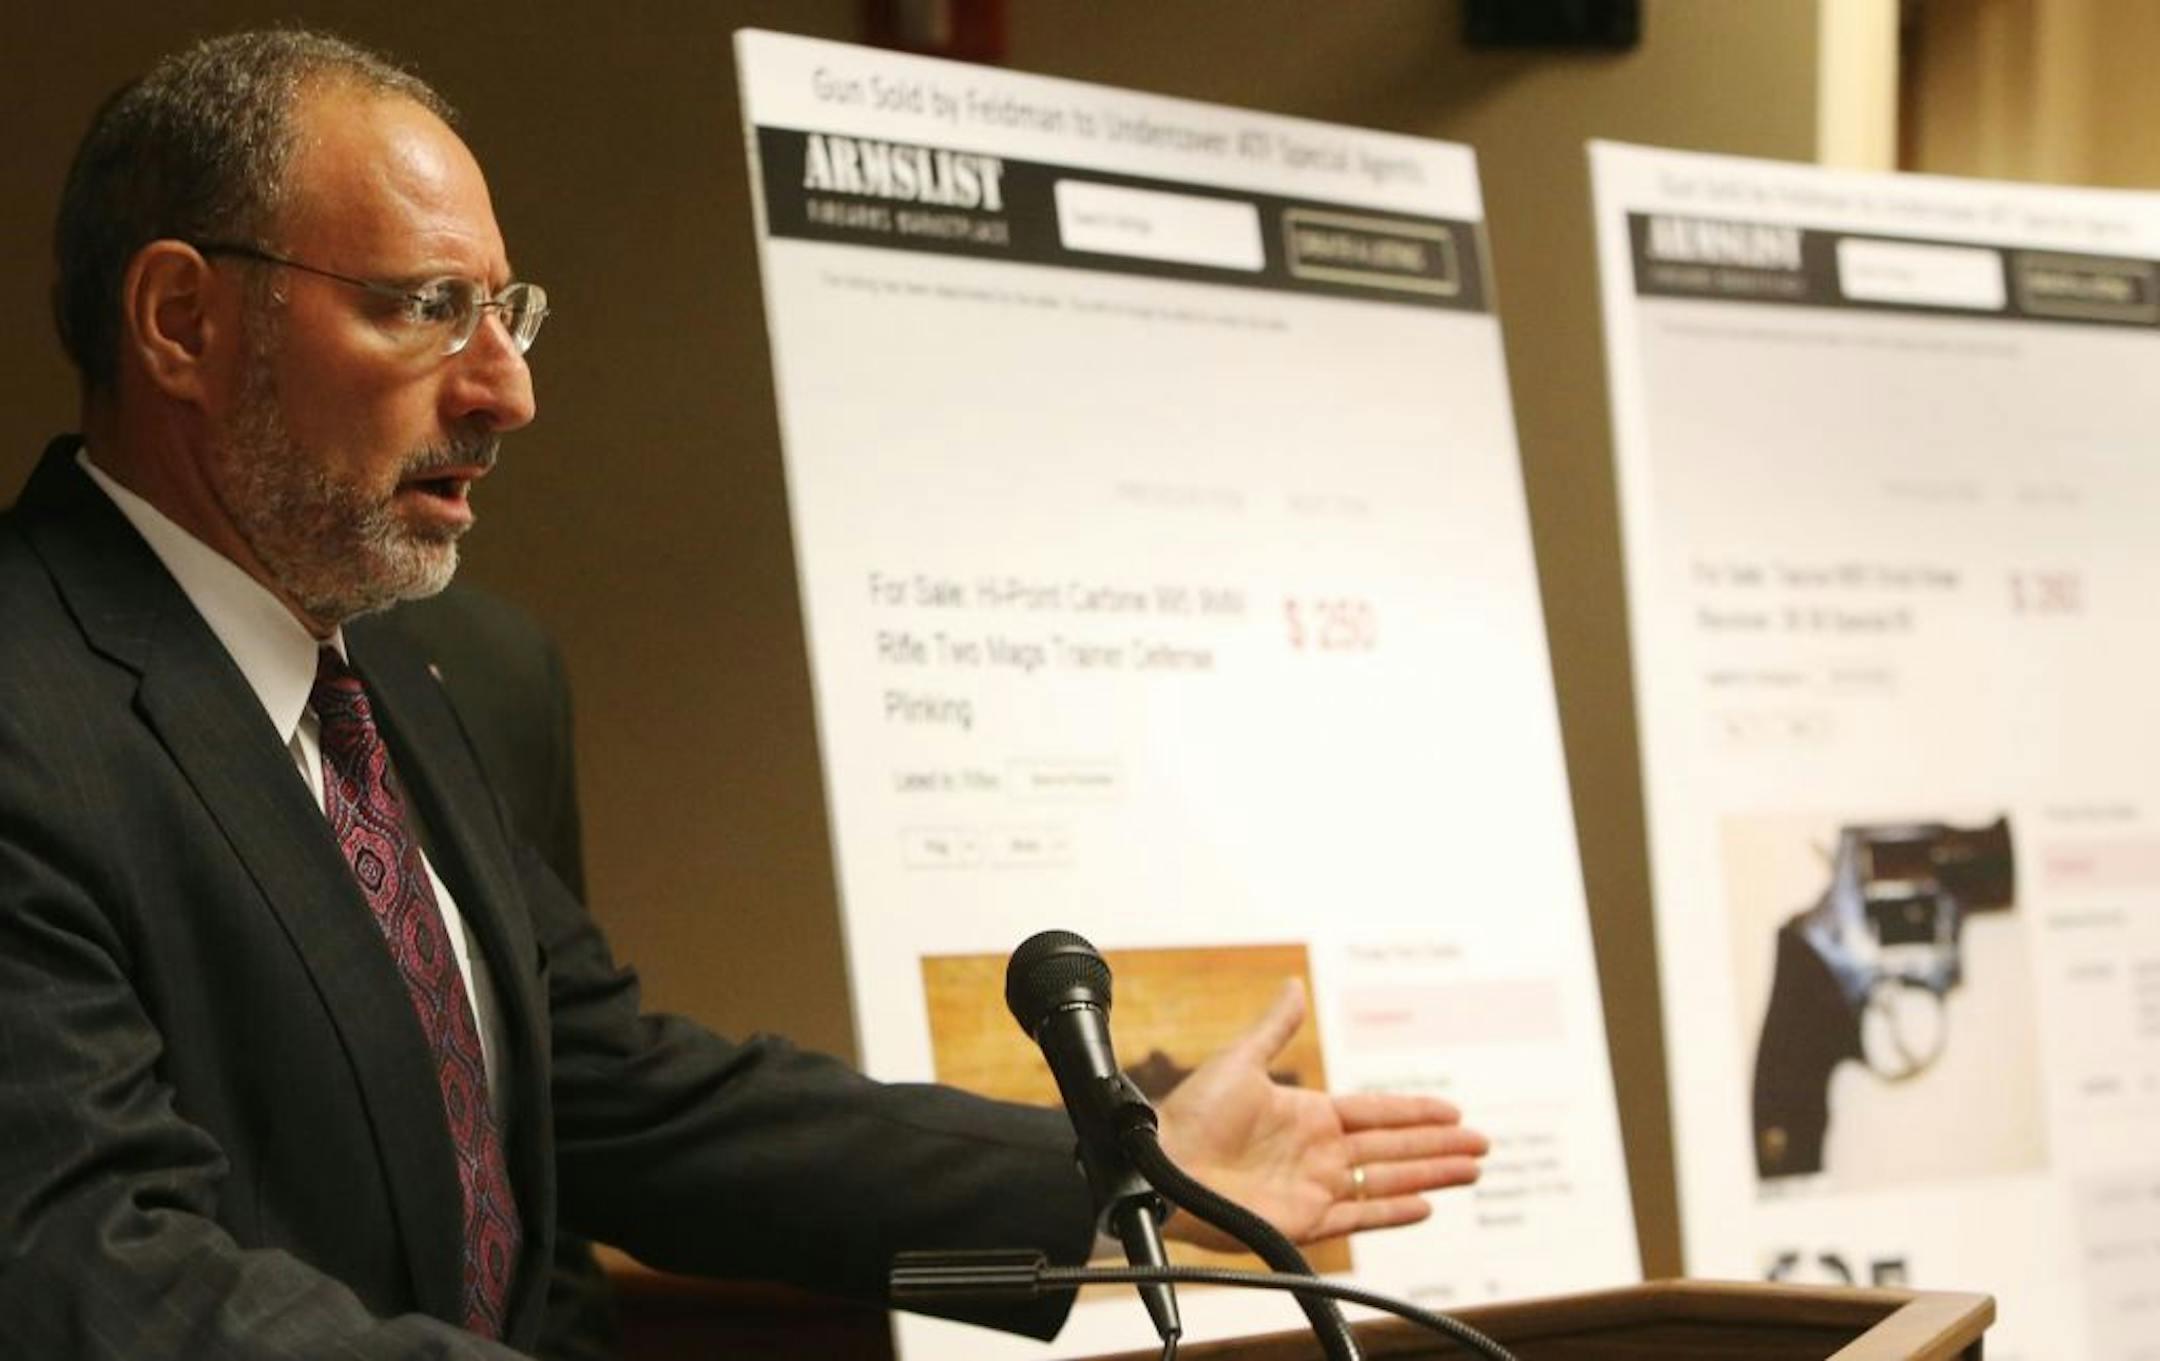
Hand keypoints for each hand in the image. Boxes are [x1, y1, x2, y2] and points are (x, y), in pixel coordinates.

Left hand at [1153, 979, 1486, 1250]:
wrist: (1160, 1166)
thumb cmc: (1190, 1114)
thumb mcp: (1240, 1061)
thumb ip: (1275, 1028)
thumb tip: (1294, 985)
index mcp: (1308, 1114)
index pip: (1376, 1113)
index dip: (1416, 1111)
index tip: (1452, 1110)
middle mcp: (1317, 1152)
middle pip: (1393, 1148)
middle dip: (1439, 1145)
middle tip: (1482, 1144)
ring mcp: (1314, 1188)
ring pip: (1387, 1182)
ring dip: (1430, 1175)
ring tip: (1471, 1171)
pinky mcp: (1304, 1221)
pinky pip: (1358, 1218)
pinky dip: (1393, 1213)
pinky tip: (1425, 1205)